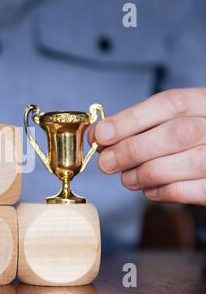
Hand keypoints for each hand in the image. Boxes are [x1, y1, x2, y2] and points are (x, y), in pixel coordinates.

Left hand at [90, 88, 205, 204]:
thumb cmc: (189, 139)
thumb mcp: (170, 120)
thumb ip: (138, 124)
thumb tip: (98, 134)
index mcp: (204, 102)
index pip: (168, 103)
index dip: (130, 120)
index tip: (101, 134)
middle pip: (175, 134)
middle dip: (131, 150)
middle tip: (106, 163)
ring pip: (183, 164)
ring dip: (144, 174)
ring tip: (126, 178)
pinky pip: (189, 190)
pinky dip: (161, 192)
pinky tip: (149, 189)